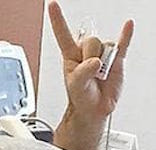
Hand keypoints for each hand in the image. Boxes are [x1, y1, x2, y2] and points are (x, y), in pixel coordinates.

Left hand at [48, 1, 132, 119]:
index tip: (52, 5)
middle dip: (91, 57)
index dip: (58, 20)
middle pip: (91, 41)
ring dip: (104, 62)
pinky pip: (123, 42)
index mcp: (70, 55)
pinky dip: (126, 34)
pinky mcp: (117, 58)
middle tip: (90, 74)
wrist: (94, 108)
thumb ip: (82, 73)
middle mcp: (86, 51)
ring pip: (105, 46)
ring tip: (100, 75)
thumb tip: (96, 62)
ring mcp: (102, 53)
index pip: (63, 34)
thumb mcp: (75, 86)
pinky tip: (128, 25)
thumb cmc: (80, 96)